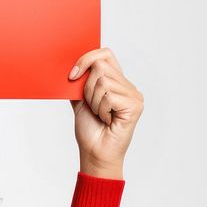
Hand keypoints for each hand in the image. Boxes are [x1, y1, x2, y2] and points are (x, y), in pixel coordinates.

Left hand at [67, 47, 143, 177]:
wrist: (94, 153)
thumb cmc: (90, 130)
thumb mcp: (79, 101)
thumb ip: (78, 82)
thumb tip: (71, 65)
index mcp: (116, 82)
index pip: (105, 54)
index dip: (86, 59)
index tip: (72, 75)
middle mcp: (127, 86)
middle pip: (100, 66)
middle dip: (87, 88)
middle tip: (92, 106)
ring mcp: (134, 95)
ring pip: (103, 81)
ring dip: (94, 101)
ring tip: (100, 115)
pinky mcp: (135, 105)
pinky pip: (109, 96)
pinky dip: (101, 109)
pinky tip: (107, 120)